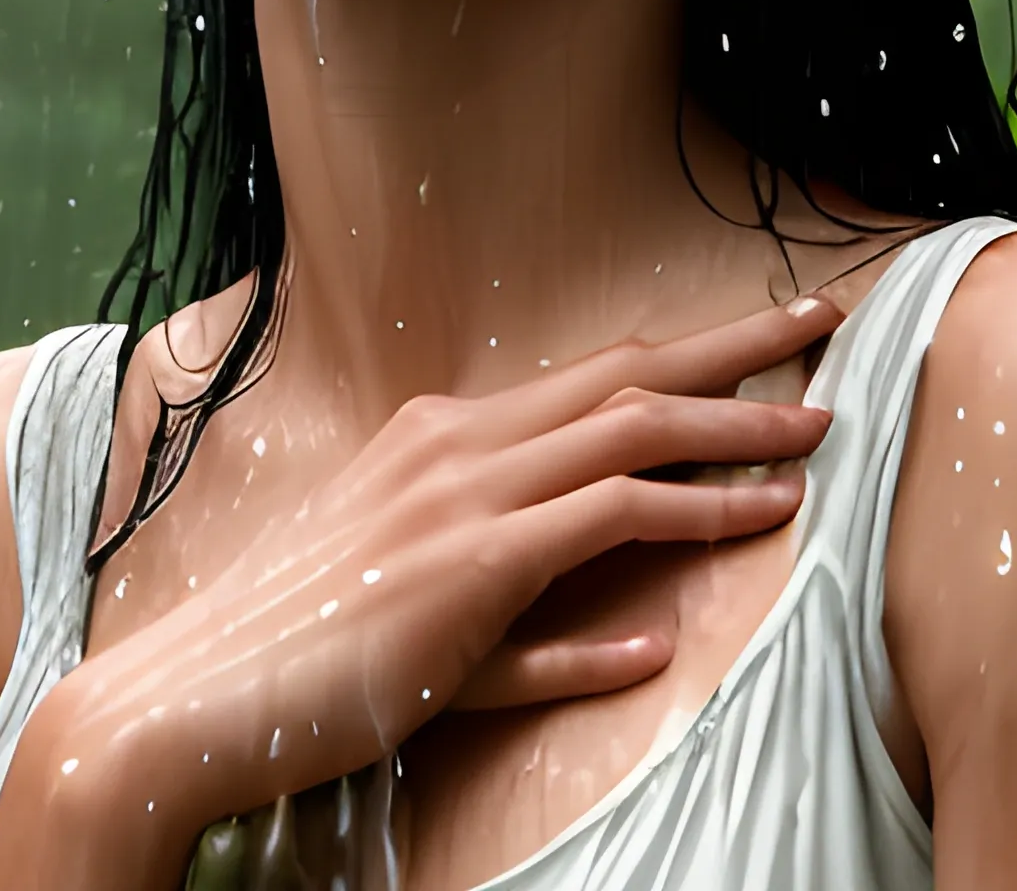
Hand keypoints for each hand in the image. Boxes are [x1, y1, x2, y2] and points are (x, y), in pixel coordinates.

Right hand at [0, 290, 836, 890]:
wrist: (191, 697)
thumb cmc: (301, 657)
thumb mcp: (423, 621)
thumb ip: (531, 630)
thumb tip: (641, 647)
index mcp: (440, 436)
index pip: (590, 376)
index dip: (685, 352)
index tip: (759, 334)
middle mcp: (456, 443)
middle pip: (626, 373)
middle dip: (735, 343)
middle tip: (825, 318)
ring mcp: (461, 497)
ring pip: (630, 432)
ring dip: (736, 424)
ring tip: (820, 423)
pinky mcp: (470, 565)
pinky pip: (609, 519)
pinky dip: (693, 514)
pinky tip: (758, 520)